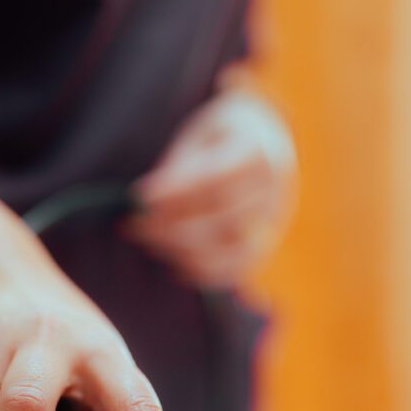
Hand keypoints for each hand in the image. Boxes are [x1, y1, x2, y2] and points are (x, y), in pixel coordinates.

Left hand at [126, 88, 296, 287]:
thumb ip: (179, 170)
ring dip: (185, 248)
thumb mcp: (195, 138)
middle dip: (174, 223)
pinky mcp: (261, 248)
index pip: (219, 175)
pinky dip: (203, 272)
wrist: (253, 149)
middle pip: (224, 214)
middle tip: (136, 222)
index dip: (180, 190)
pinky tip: (174, 265)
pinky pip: (236, 270)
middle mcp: (274, 187)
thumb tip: (149, 203)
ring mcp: (272, 221)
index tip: (143, 197)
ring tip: (149, 239)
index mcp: (257, 146)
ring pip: (232, 247)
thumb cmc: (212, 143)